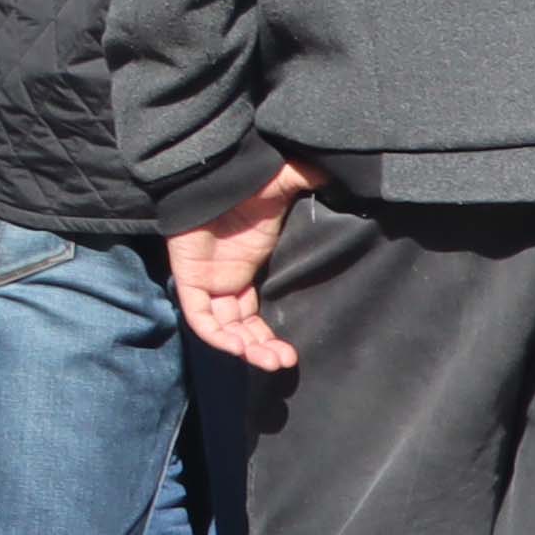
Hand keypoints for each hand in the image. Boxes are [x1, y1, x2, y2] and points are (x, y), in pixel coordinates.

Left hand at [165, 160, 320, 372]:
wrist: (206, 172)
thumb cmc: (244, 180)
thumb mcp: (285, 185)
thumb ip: (312, 183)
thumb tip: (345, 177)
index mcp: (249, 265)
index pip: (258, 310)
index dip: (273, 334)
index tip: (295, 352)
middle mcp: (228, 278)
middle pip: (243, 326)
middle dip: (262, 348)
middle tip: (285, 362)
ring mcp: (208, 279)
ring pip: (224, 327)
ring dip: (245, 348)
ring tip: (270, 362)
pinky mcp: (189, 278)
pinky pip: (200, 317)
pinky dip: (217, 336)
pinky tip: (239, 348)